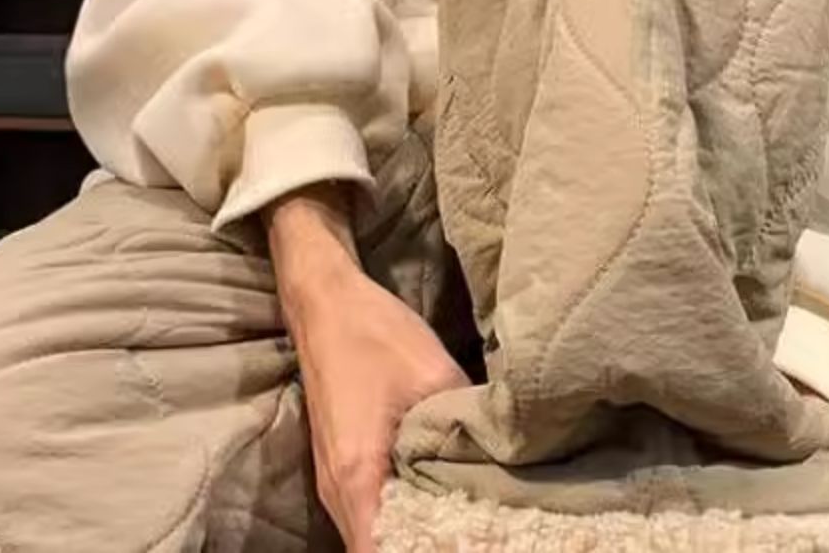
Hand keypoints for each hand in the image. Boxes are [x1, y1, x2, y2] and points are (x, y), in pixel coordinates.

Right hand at [265, 184, 469, 552]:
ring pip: (371, 533)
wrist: (324, 301)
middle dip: (423, 549)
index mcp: (357, 474)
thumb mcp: (435, 376)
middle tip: (478, 537)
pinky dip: (398, 518)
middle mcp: (337, 489)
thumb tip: (504, 461)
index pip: (380, 552)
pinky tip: (439, 503)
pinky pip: (367, 513)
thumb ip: (465, 427)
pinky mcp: (339, 468)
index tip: (468, 544)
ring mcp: (333, 481)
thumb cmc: (374, 334)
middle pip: (375, 549)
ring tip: (464, 527)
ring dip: (410, 535)